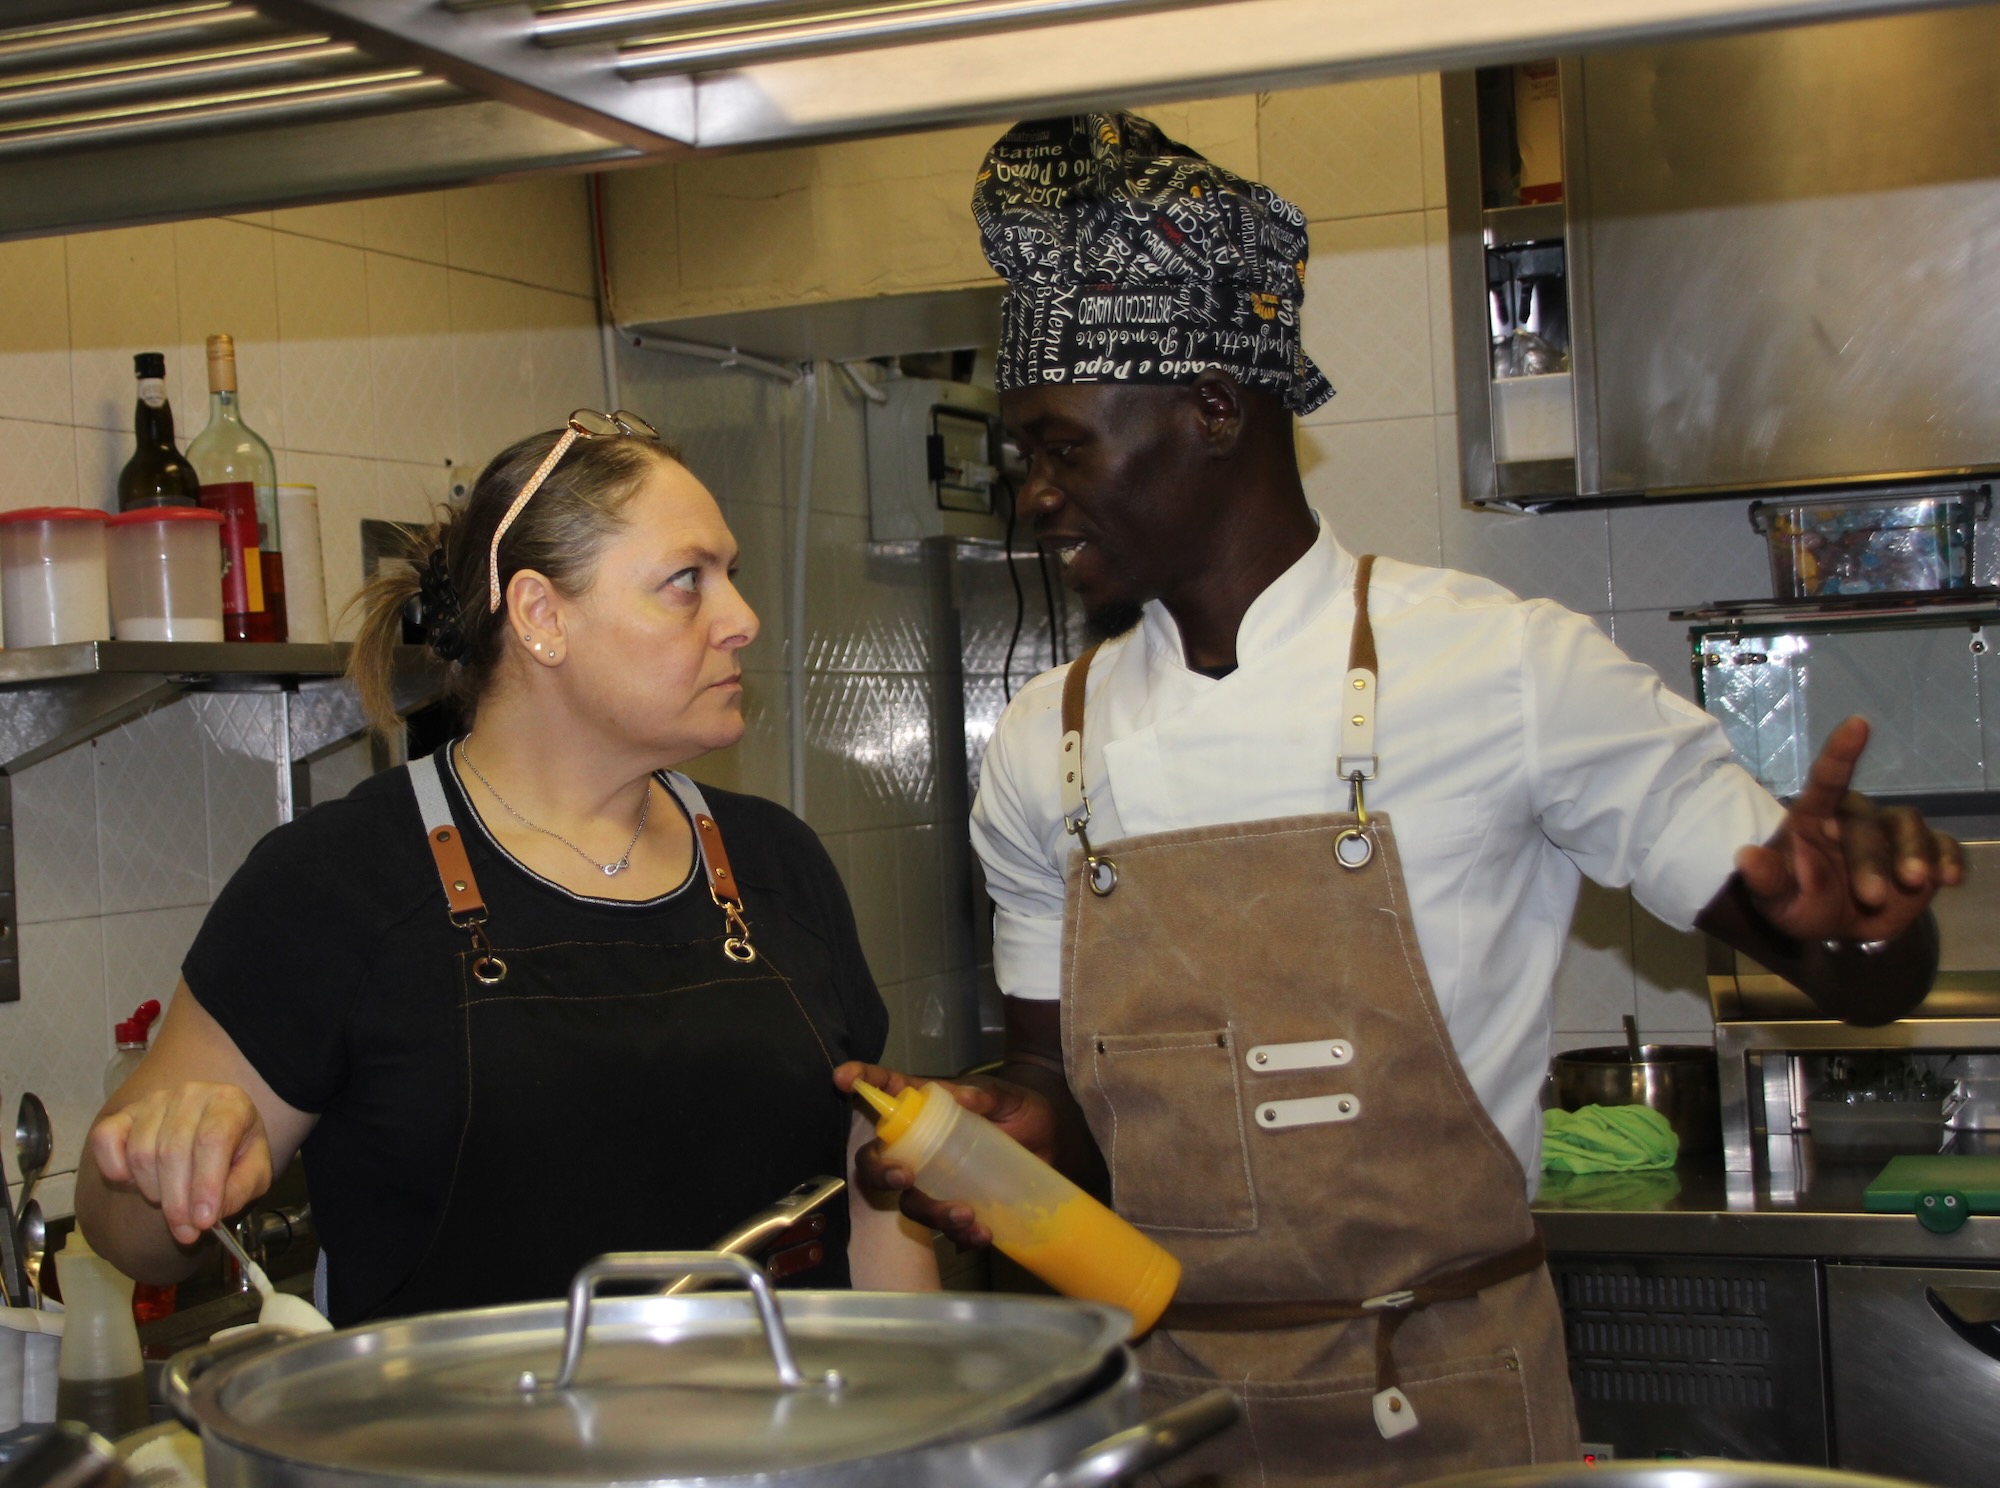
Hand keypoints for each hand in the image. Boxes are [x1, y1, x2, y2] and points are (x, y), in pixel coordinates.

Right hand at [88, 1082, 272, 1246]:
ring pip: (141, 1152)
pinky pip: (105, 1139)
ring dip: (152, 1190)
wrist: (211, 1134)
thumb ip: (240, 1190)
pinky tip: (133, 1182)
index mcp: (229, 1102)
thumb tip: (208, 1215)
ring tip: (170, 1201)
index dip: (205, 1184)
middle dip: (177, 1202)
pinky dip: (113, 1167)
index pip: (212, 1140)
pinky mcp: (124, 1114)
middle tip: (186, 1232)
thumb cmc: (235, 1153)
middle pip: (173, 1151)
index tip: (202, 1222)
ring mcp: (154, 1102)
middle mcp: (190, 1095)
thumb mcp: (254, 1172)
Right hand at [833, 1060, 1057, 1249]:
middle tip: (905, 1177)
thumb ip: (986, 1095)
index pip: (886, 1092)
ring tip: (965, 1216)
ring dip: (930, 1212)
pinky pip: (946, 1230)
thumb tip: (963, 1097)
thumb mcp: (1008, 1097)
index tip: (843, 1079)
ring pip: (909, 1203)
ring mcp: (936, 1181)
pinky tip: (982, 1235)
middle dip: (881, 1172)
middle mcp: (921, 1146)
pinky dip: (960, 1236)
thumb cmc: (1023, 1110)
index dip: (861, 1082)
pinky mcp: (958, 1208)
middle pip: (877, 1162)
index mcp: (927, 1109)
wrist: (1055, 1144)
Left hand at [1736, 716, 1964, 943]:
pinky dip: (1948, 858)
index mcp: (1814, 818)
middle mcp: (1854, 817)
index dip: (1841, 751)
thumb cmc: (1802, 901)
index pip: (1826, 778)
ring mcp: (1891, 833)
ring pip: (1907, 826)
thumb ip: (1765, 880)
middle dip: (1870, 862)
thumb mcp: (1777, 900)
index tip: (1858, 723)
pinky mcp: (1924, 852)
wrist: (1839, 927)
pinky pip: (1941, 845)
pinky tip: (1949, 878)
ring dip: (1913, 854)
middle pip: (1867, 823)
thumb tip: (1746, 857)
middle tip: (1870, 898)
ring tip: (1914, 883)